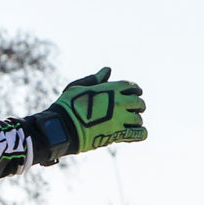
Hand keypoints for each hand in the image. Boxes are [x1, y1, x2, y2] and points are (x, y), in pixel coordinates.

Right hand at [31, 68, 145, 162]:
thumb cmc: (67, 106)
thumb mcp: (79, 87)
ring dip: (136, 121)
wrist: (63, 126)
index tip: (135, 94)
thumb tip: (108, 70)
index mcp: (111, 89)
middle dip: (138, 106)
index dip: (135, 90)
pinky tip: (136, 134)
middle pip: (138, 103)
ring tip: (130, 123)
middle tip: (133, 110)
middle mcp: (119, 102)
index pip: (132, 87)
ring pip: (138, 119)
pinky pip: (138, 134)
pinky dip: (140, 134)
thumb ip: (95, 79)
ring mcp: (120, 118)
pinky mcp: (118, 134)